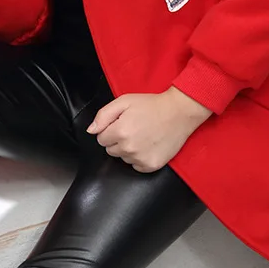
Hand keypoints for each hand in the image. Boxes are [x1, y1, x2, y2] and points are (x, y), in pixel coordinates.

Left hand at [86, 87, 212, 172]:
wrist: (178, 113)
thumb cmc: (150, 105)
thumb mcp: (124, 101)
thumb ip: (103, 115)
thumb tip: (91, 130)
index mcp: (120, 131)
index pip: (101, 138)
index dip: (109, 130)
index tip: (120, 123)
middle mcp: (129, 148)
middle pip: (110, 150)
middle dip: (116, 140)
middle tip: (131, 128)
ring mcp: (140, 159)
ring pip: (123, 158)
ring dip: (127, 149)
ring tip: (141, 135)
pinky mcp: (151, 166)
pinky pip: (135, 166)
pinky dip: (138, 158)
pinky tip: (147, 145)